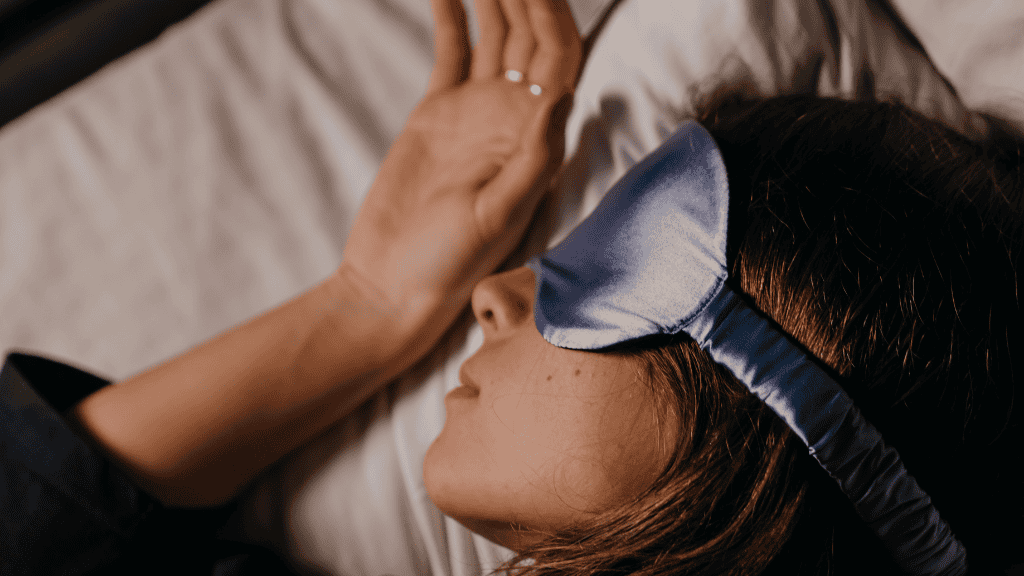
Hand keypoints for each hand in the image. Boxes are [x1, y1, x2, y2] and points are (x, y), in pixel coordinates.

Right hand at [340, 0, 581, 336]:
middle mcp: (514, 117)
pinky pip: (452, 51)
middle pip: (532, 35)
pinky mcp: (438, 113)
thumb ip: (533, 160)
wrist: (393, 281)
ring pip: (496, 34)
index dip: (553, 12)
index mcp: (537, 137)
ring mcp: (477, 111)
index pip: (559, 58)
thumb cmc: (450, 264)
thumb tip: (564, 97)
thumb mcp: (497, 215)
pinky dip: (452, 16)